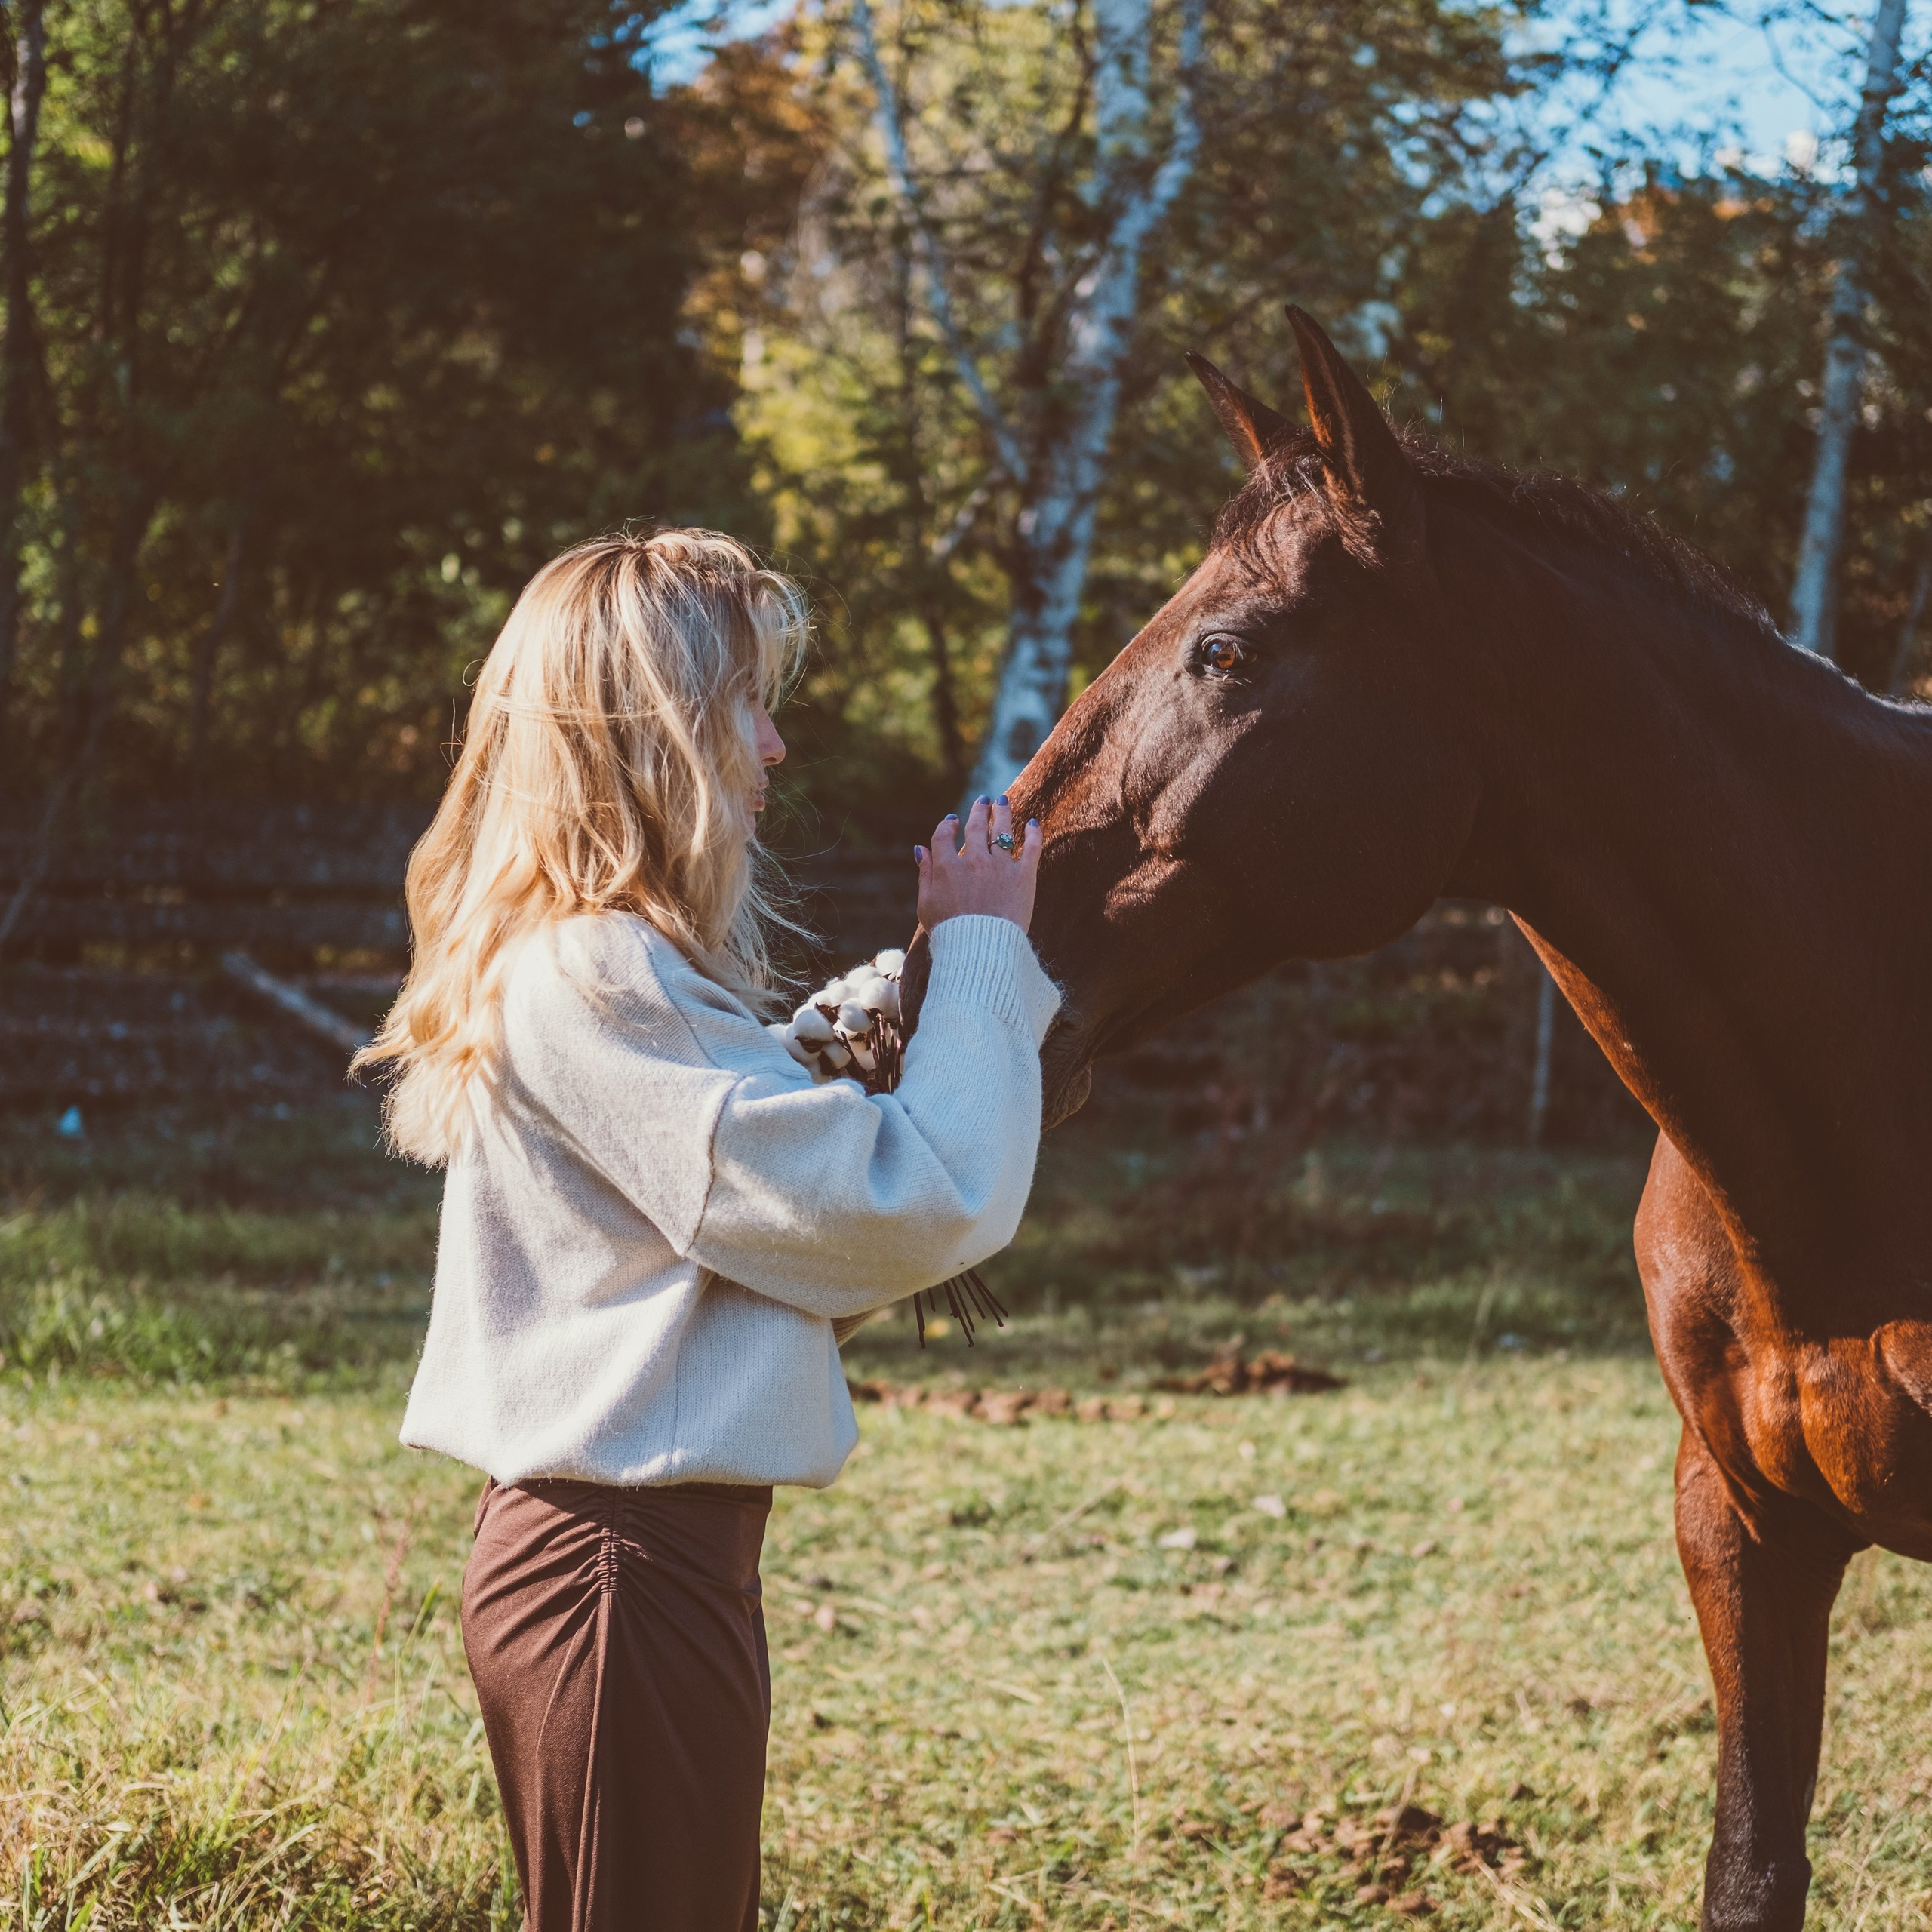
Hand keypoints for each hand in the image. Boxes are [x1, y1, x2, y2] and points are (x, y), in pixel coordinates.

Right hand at [915, 795, 1041, 933]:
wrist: (981, 950)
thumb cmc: (950, 933)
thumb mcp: (926, 905)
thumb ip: (924, 874)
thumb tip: (920, 849)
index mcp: (947, 868)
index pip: (945, 835)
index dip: (948, 825)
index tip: (953, 821)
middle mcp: (974, 861)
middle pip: (976, 827)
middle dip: (979, 810)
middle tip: (984, 800)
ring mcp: (1000, 867)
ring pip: (1002, 830)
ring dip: (1002, 812)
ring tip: (1003, 800)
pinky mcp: (1023, 877)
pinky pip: (1031, 848)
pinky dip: (1034, 834)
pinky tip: (1034, 823)